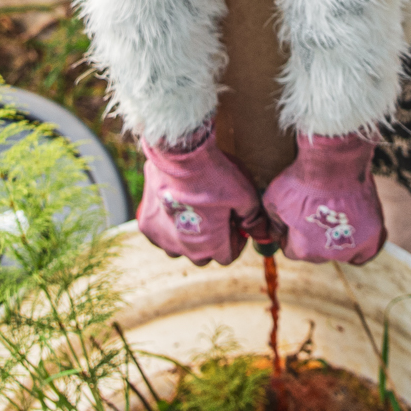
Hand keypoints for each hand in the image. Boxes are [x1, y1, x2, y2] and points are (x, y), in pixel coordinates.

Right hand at [137, 122, 265, 266]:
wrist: (180, 154)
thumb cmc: (215, 175)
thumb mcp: (245, 196)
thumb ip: (254, 220)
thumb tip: (262, 236)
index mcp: (211, 246)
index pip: (227, 257)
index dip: (235, 240)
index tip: (235, 223)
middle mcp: (185, 249)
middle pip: (203, 256)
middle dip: (212, 241)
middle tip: (216, 216)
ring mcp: (163, 238)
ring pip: (179, 249)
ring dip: (187, 238)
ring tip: (193, 213)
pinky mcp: (147, 224)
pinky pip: (159, 236)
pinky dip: (167, 227)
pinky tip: (173, 209)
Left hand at [264, 130, 383, 264]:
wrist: (334, 163)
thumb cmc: (302, 180)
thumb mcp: (273, 200)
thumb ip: (272, 223)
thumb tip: (274, 234)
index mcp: (303, 250)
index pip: (291, 251)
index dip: (289, 235)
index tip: (294, 219)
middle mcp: (329, 255)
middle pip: (316, 253)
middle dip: (312, 236)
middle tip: (316, 213)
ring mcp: (353, 246)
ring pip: (341, 251)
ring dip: (336, 238)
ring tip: (335, 215)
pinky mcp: (372, 235)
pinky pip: (365, 250)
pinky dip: (360, 245)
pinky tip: (355, 234)